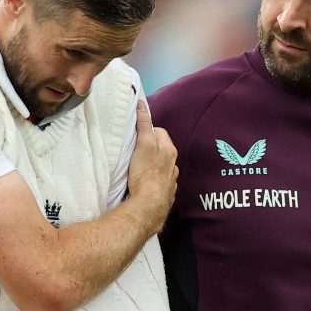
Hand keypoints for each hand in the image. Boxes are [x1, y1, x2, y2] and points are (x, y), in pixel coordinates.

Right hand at [127, 101, 177, 230]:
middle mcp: (173, 164)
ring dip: (154, 166)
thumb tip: (142, 105)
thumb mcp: (143, 144)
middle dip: (152, 148)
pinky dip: (154, 181)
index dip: (148, 131)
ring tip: (139, 169)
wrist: (149, 205)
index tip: (138, 135)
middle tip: (136, 152)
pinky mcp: (166, 195)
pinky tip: (144, 184)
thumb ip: (144, 125)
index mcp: (169, 150)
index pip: (160, 131)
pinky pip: (160, 183)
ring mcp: (171, 181)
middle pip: (162, 150)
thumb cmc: (146, 172)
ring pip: (162, 167)